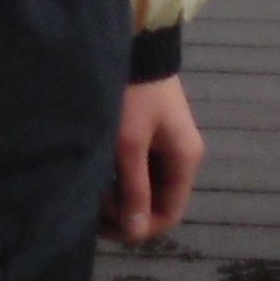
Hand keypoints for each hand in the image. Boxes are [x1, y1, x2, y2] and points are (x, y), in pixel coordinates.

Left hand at [100, 77, 202, 245]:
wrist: (137, 48)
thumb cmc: (133, 97)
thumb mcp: (129, 145)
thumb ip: (134, 190)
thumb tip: (136, 232)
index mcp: (185, 161)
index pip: (169, 214)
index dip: (141, 229)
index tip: (108, 227)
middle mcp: (182, 157)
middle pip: (158, 202)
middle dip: (128, 212)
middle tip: (94, 208)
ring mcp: (169, 146)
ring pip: (147, 187)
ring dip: (123, 196)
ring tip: (94, 191)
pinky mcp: (154, 136)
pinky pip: (141, 170)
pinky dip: (123, 178)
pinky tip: (101, 175)